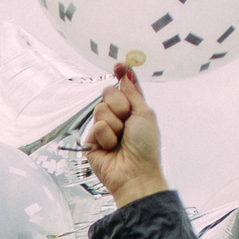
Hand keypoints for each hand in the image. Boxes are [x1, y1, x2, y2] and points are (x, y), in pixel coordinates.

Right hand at [83, 67, 167, 207]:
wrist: (134, 173)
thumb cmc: (145, 147)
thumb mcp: (145, 113)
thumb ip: (133, 92)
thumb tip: (126, 74)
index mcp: (133, 109)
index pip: (124, 86)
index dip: (121, 74)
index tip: (119, 65)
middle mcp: (117, 116)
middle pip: (108, 93)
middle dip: (119, 104)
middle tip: (127, 121)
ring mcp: (104, 128)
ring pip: (100, 110)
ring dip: (114, 124)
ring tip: (120, 139)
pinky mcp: (92, 140)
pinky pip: (95, 126)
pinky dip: (106, 136)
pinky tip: (111, 148)